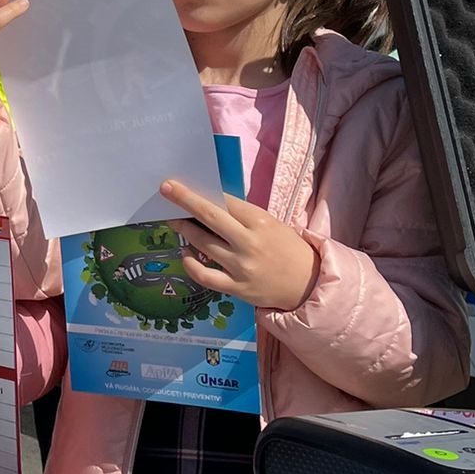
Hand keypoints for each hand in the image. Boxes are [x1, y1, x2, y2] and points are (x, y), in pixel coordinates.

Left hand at [165, 179, 319, 311]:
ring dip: (184, 229)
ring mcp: (241, 267)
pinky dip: (191, 265)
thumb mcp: (270, 225)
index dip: (202, 192)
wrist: (308, 284)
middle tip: (166, 190)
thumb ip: (242, 216)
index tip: (181, 185)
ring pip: (203, 244)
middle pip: (210, 217)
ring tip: (174, 220)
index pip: (225, 202)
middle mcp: (249, 243)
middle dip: (185, 201)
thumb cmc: (286, 248)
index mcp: (260, 222)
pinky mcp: (237, 288)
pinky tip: (185, 254)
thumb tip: (208, 203)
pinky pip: (205, 276)